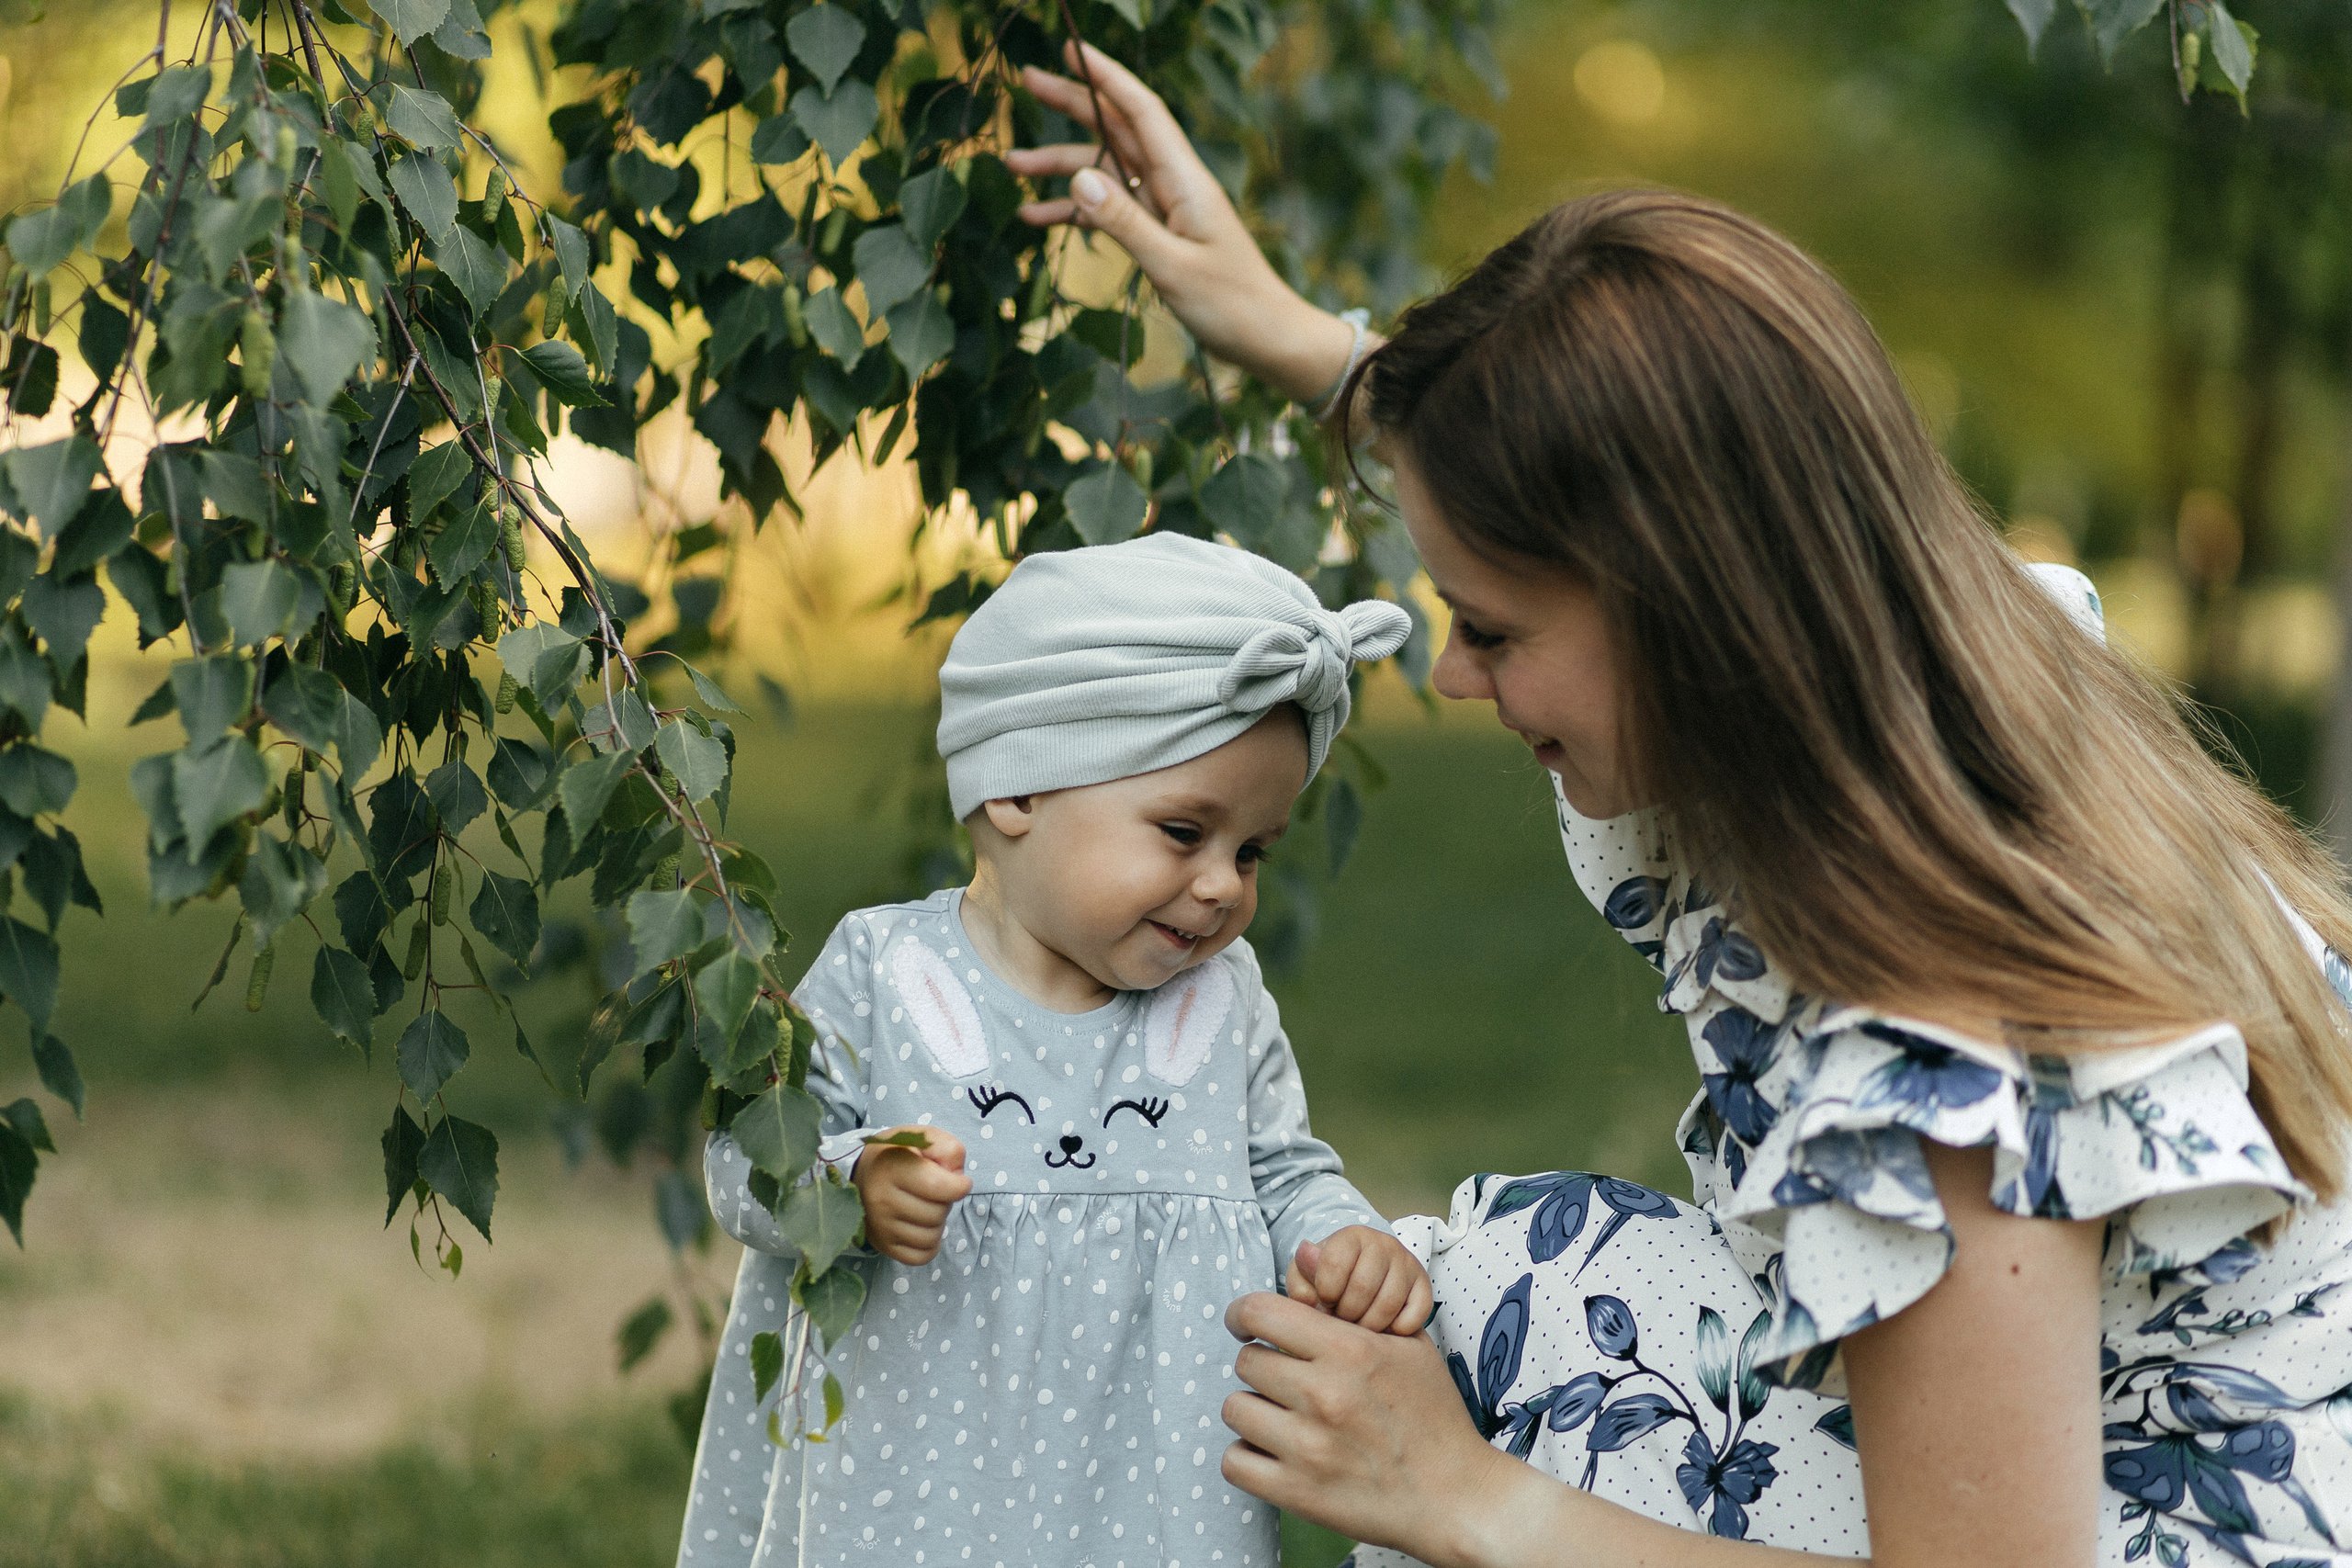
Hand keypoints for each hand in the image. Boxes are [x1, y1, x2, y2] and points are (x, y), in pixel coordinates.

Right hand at [851, 1126, 970, 1264]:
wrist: (860, 1174)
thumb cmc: (897, 1155)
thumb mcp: (921, 1137)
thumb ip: (946, 1147)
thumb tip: (957, 1177)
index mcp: (891, 1168)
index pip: (940, 1187)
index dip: (960, 1185)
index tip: (959, 1181)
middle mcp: (881, 1200)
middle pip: (938, 1213)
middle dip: (945, 1202)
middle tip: (934, 1191)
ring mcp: (880, 1227)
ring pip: (932, 1236)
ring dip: (938, 1222)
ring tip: (926, 1206)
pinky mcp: (883, 1246)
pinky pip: (922, 1256)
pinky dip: (929, 1243)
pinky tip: (921, 1225)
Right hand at [1006, 42, 1357, 403]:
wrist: (1269, 340)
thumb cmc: (1233, 306)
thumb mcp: (1173, 267)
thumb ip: (1125, 223)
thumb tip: (1079, 177)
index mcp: (1185, 180)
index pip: (1141, 112)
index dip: (1106, 77)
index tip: (1072, 49)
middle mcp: (1174, 184)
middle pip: (1117, 131)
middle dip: (1074, 104)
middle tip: (1027, 80)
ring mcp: (1166, 208)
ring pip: (1106, 172)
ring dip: (1061, 167)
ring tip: (1011, 165)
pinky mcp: (1161, 235)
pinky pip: (1111, 212)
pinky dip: (1076, 212)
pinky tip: (1036, 218)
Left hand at [1221, 1291, 1521, 1566]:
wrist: (1456, 1496)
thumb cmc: (1433, 1417)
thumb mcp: (1408, 1347)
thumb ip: (1352, 1308)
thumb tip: (1302, 1256)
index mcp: (1350, 1350)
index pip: (1260, 1312)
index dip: (1244, 1315)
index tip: (1246, 1325)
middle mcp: (1324, 1394)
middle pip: (1246, 1361)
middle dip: (1263, 1366)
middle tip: (1286, 1380)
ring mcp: (1308, 1447)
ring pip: (1235, 1408)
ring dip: (1254, 1410)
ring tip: (1282, 1418)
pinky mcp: (1298, 1492)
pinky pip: (1234, 1462)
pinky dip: (1248, 1456)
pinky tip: (1274, 1453)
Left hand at [1288, 1228, 1431, 1333]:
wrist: (1366, 1278)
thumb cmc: (1331, 1279)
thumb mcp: (1308, 1276)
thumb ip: (1301, 1283)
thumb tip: (1308, 1297)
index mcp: (1352, 1236)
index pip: (1334, 1264)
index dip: (1325, 1292)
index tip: (1325, 1300)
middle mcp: (1384, 1244)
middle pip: (1362, 1288)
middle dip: (1346, 1313)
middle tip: (1341, 1318)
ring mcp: (1407, 1264)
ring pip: (1387, 1305)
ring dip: (1368, 1326)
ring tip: (1359, 1326)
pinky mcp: (1425, 1286)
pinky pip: (1414, 1317)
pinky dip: (1396, 1330)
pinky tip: (1384, 1329)